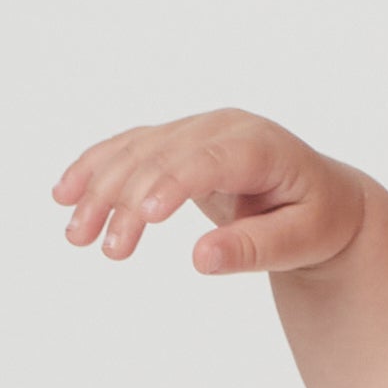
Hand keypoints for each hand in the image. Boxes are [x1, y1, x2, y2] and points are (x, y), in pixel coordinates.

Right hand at [52, 110, 364, 275]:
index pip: (208, 160)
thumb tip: (199, 260)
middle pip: (163, 156)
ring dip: (99, 189)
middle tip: (107, 250)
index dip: (173, 184)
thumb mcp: (303, 241)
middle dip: (127, 200)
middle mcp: (223, 127)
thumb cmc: (317, 220)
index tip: (144, 217)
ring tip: (75, 235)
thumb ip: (256, 250)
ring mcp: (196, 130)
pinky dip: (95, 169)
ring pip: (136, 150)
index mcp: (260, 145)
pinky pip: (129, 149)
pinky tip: (65, 194)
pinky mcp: (176, 142)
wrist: (322, 197)